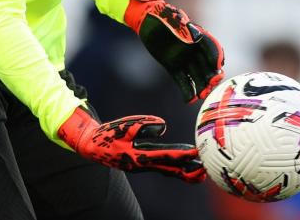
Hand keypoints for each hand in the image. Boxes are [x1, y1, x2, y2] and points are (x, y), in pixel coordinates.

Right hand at [57, 106, 205, 182]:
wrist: (93, 146)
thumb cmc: (109, 134)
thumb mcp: (125, 125)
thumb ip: (144, 124)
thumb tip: (163, 126)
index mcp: (141, 156)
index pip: (167, 156)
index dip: (183, 155)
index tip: (197, 153)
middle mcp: (144, 165)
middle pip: (172, 171)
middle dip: (189, 171)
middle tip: (207, 169)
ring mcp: (144, 167)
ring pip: (169, 172)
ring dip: (185, 174)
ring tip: (201, 173)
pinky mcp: (142, 164)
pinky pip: (163, 169)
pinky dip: (176, 169)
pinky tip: (184, 167)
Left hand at [124, 0, 224, 102]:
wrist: (147, 20)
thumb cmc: (164, 16)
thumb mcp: (176, 19)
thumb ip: (186, 29)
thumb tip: (197, 38)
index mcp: (199, 36)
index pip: (212, 49)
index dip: (216, 58)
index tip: (218, 68)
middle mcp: (194, 50)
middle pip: (206, 66)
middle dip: (210, 77)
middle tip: (210, 86)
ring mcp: (184, 59)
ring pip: (196, 76)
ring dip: (200, 87)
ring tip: (201, 95)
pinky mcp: (173, 67)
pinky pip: (182, 81)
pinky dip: (186, 91)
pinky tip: (189, 100)